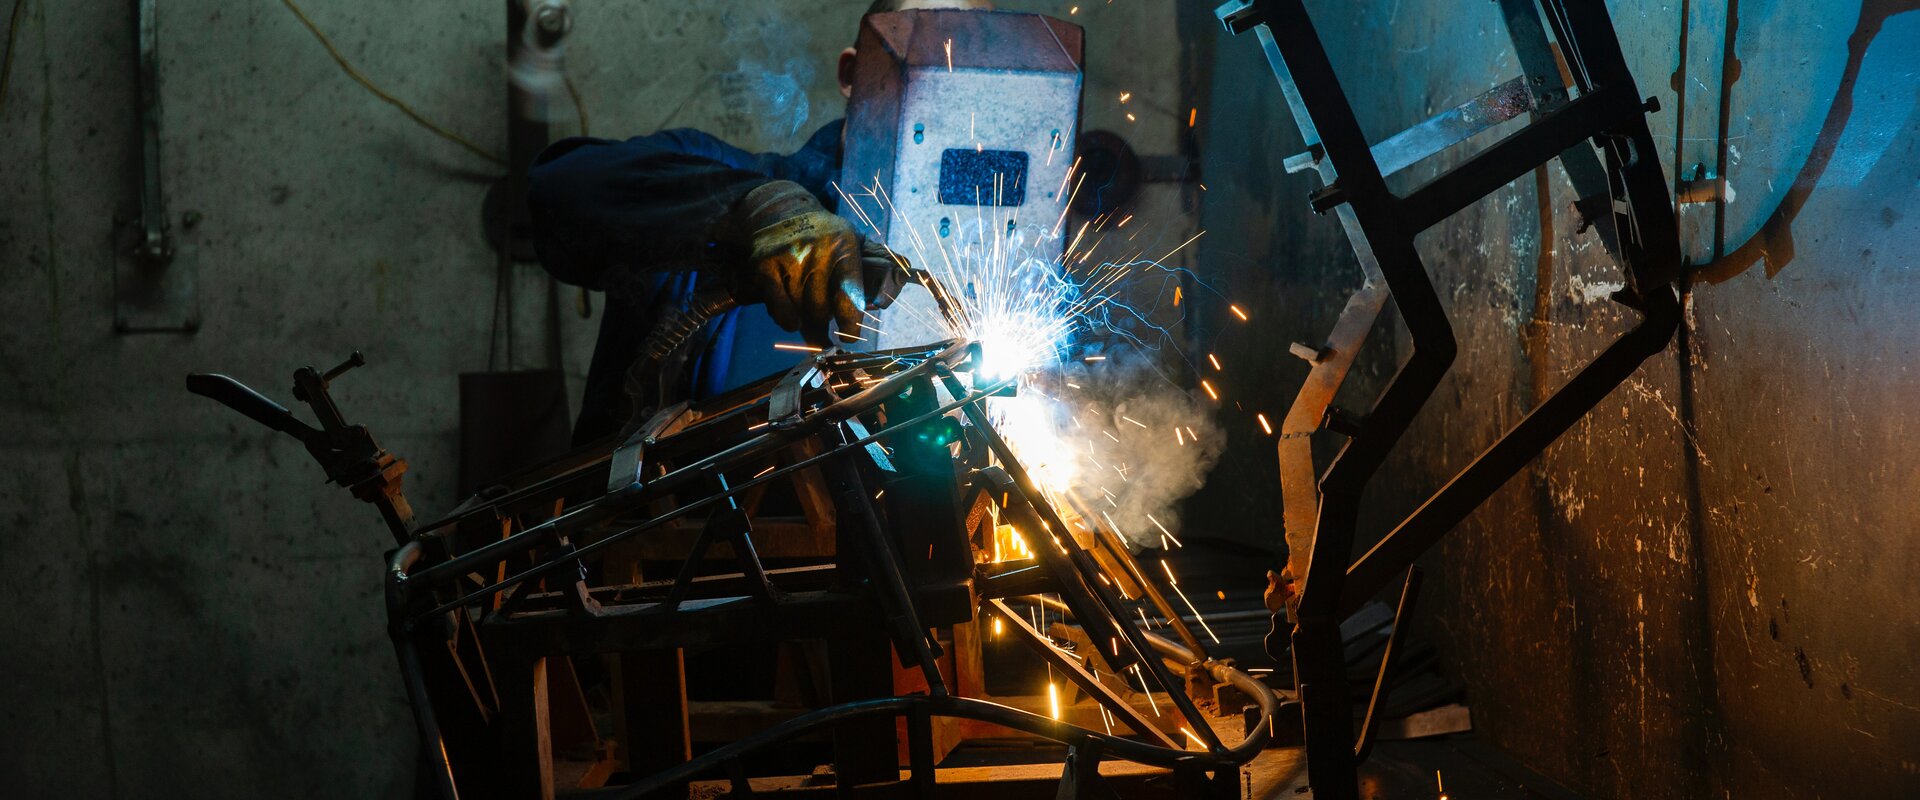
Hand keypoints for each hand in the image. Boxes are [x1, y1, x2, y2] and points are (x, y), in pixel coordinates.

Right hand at [734, 181, 906, 345]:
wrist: (778, 211)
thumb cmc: (823, 236)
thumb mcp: (852, 240)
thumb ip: (878, 261)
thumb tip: (908, 273)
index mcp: (844, 246)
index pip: (850, 295)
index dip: (850, 324)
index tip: (849, 337)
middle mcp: (817, 251)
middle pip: (822, 310)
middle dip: (824, 326)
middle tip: (826, 334)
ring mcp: (789, 258)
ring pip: (800, 312)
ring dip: (806, 323)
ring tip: (809, 319)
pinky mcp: (765, 266)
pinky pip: (778, 309)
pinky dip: (786, 320)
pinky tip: (793, 320)